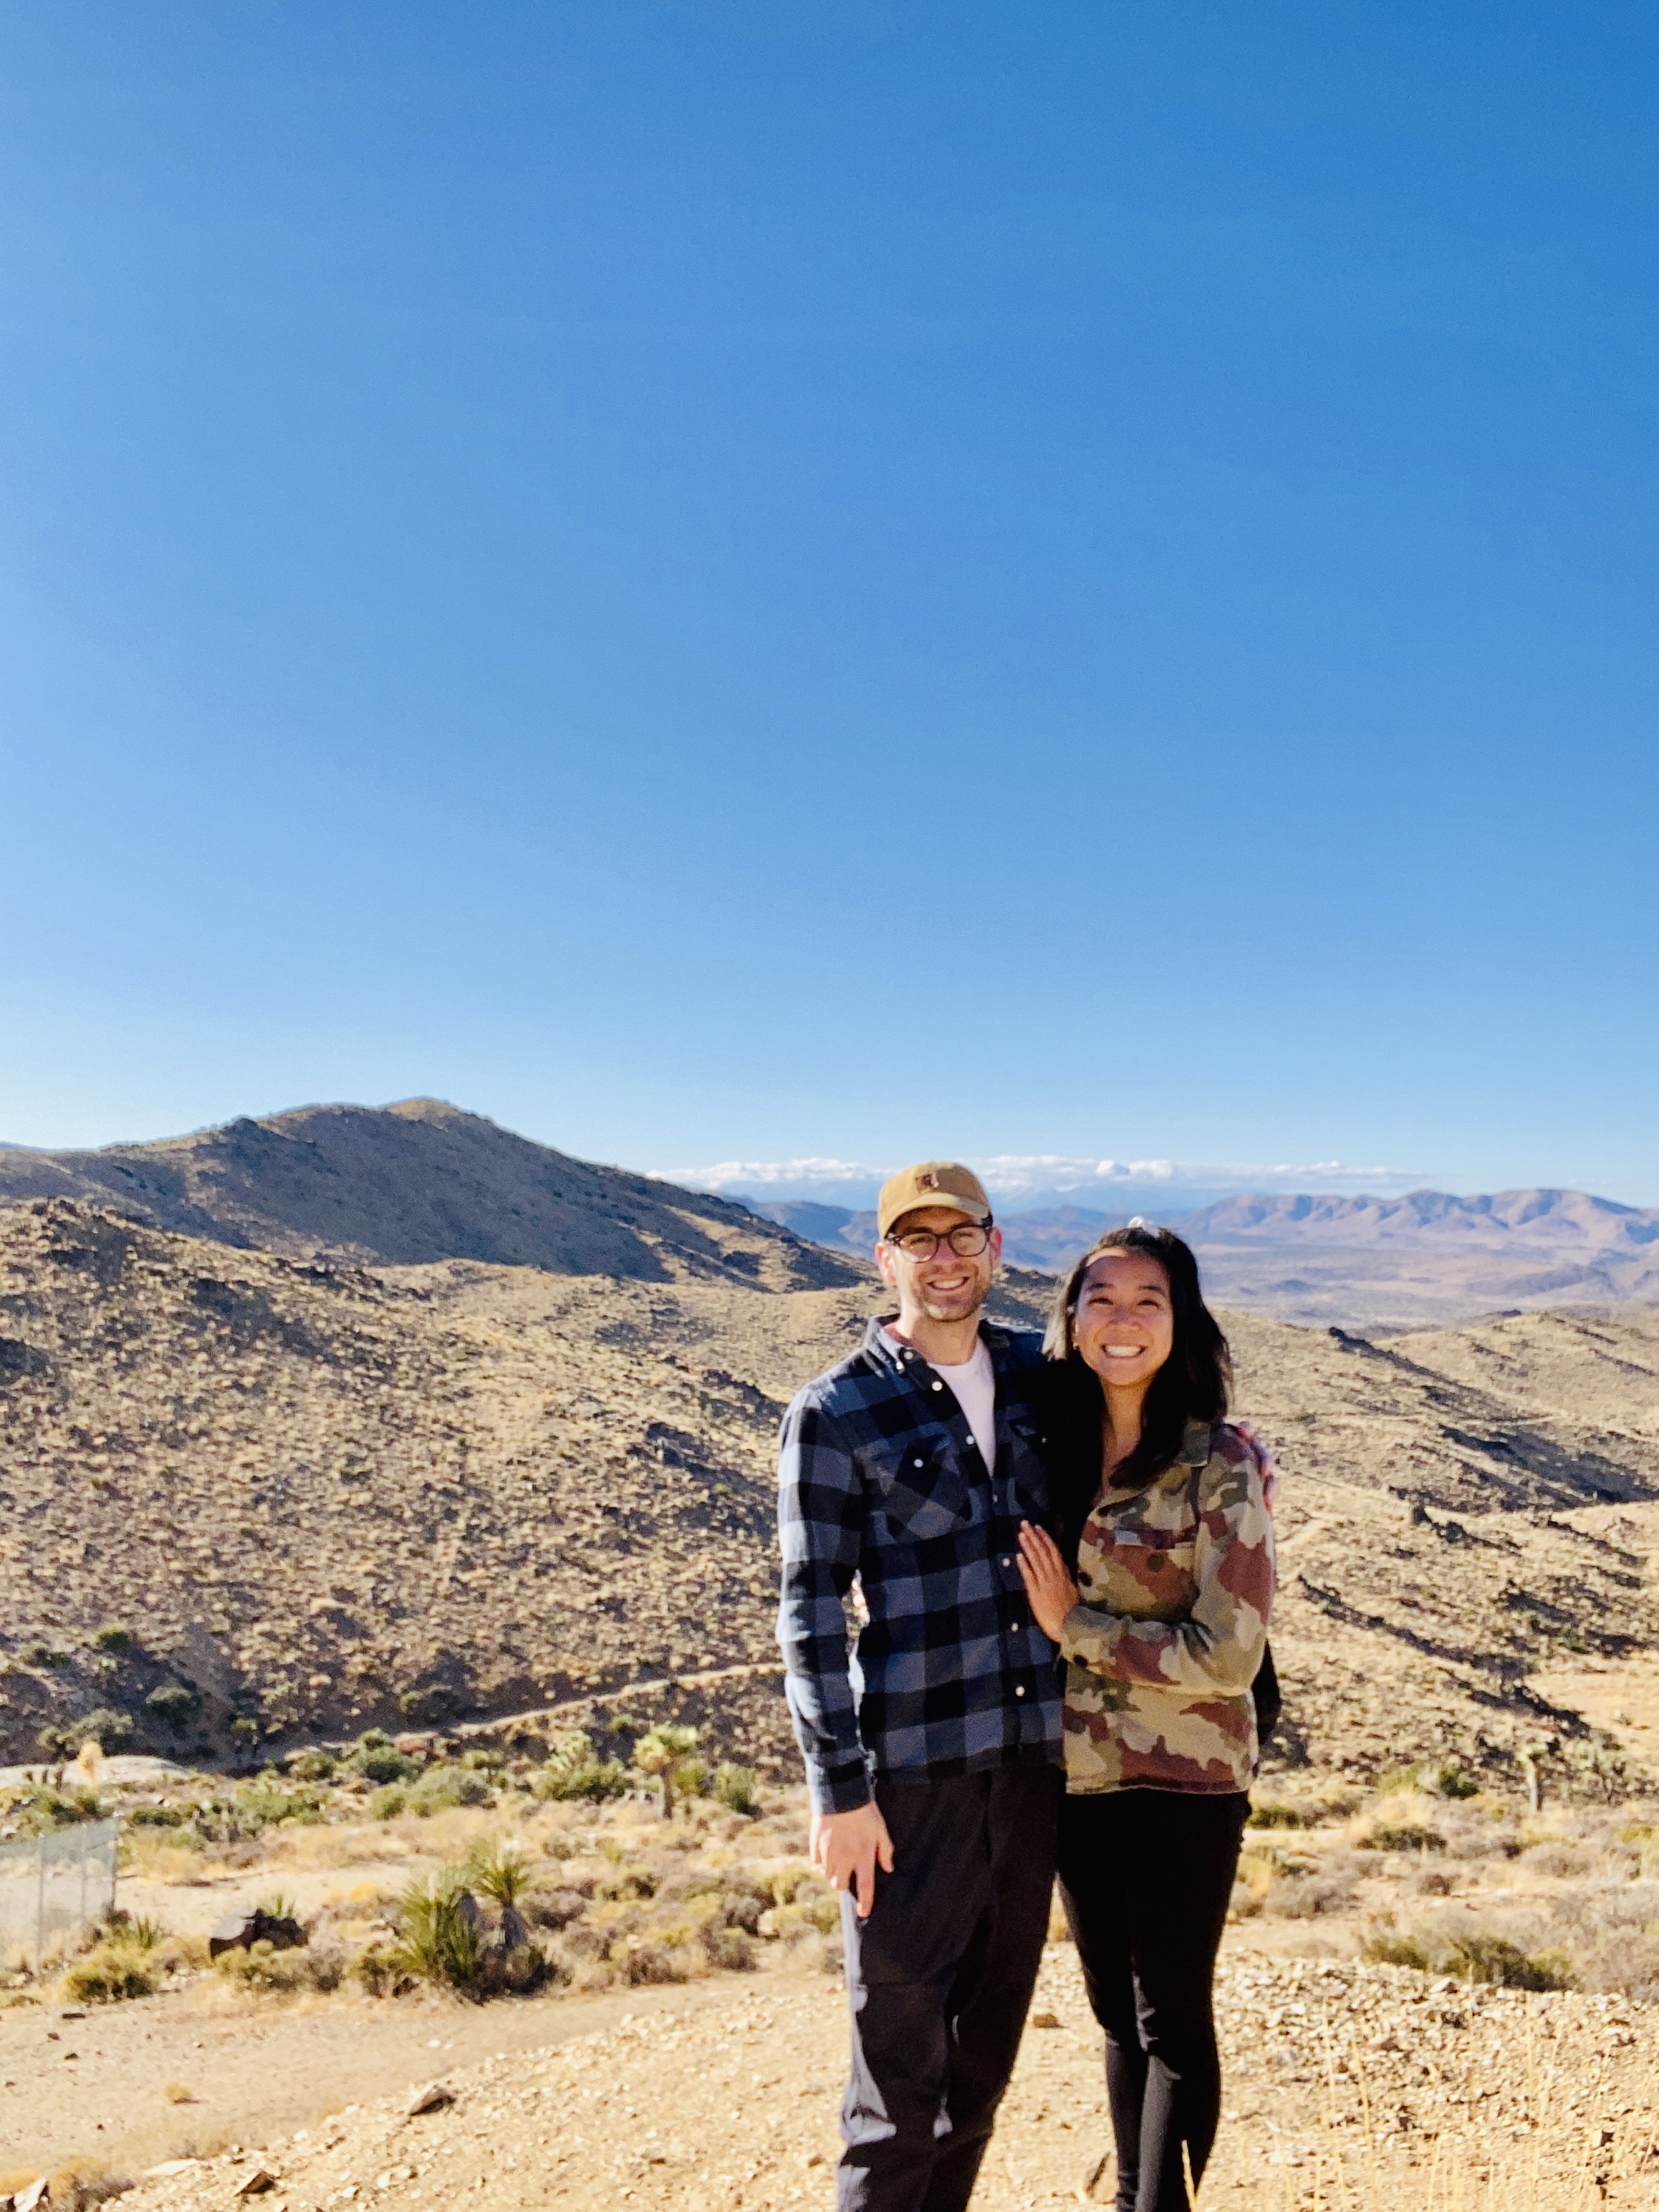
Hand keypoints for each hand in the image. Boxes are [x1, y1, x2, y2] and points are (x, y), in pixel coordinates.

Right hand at [810, 1800, 894, 1918]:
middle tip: (848, 1873)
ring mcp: (828, 1851)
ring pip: (827, 1874)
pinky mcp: (816, 1843)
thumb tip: (889, 1868)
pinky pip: (816, 1861)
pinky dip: (821, 1860)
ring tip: (838, 1859)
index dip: (865, 1902)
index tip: (863, 1913)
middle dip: (843, 1882)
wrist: (841, 1791)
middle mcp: (844, 1857)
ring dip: (832, 1871)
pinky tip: (827, 1849)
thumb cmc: (866, 1811)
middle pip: (839, 1884)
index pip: (865, 1886)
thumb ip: (885, 1850)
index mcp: (862, 1855)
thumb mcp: (881, 1829)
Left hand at [1018, 1521, 1078, 1641]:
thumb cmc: (1073, 1613)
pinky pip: (1030, 1577)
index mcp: (1064, 1574)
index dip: (1045, 1538)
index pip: (1054, 1551)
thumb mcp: (1072, 1592)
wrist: (1071, 1627)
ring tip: (1021, 1534)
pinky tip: (1018, 1555)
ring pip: (1036, 1560)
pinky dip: (1024, 1565)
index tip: (1038, 1527)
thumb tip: (1062, 1570)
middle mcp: (1054, 1575)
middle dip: (1033, 1536)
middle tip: (1024, 1523)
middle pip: (1043, 1551)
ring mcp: (1045, 1583)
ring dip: (1028, 1546)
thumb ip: (1065, 1580)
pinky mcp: (1036, 1593)